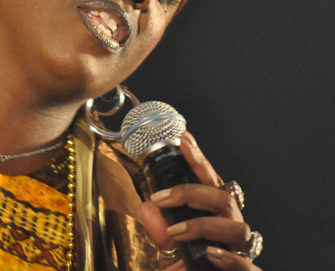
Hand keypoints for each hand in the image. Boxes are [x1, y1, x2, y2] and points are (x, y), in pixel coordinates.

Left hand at [138, 131, 261, 270]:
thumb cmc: (192, 268)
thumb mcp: (170, 247)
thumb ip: (159, 229)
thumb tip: (147, 208)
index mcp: (218, 217)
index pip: (211, 183)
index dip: (199, 161)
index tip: (184, 138)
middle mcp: (232, 230)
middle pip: (224, 198)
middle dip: (190, 192)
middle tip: (159, 198)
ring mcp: (242, 251)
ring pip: (238, 227)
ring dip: (202, 226)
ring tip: (174, 234)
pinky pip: (248, 266)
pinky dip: (230, 259)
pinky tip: (211, 254)